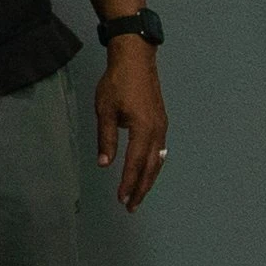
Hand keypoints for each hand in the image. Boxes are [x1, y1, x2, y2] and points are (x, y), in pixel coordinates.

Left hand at [93, 37, 168, 211]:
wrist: (136, 60)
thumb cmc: (117, 82)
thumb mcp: (104, 110)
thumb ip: (106, 138)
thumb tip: (105, 163)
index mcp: (142, 128)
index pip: (134, 163)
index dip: (128, 183)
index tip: (121, 199)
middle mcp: (157, 131)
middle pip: (151, 167)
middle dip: (140, 188)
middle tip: (131, 206)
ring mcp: (162, 127)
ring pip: (158, 161)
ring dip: (148, 180)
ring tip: (139, 194)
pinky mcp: (161, 123)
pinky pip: (160, 151)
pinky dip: (153, 166)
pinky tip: (147, 171)